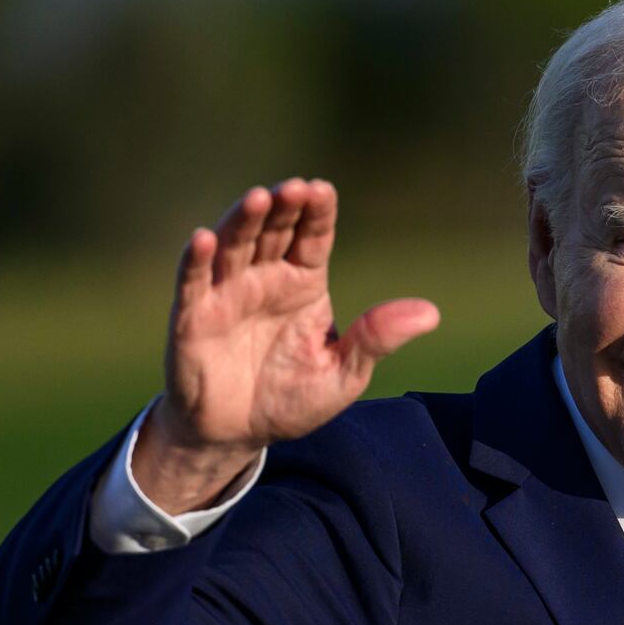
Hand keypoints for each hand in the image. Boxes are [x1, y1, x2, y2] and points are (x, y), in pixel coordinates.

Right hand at [133, 178, 438, 513]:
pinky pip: (192, 282)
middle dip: (283, 208)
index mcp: (304, 284)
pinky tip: (203, 238)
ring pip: (234, 246)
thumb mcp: (343, 375)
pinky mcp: (193, 317)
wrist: (236, 436)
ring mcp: (227, 294)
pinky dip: (195, 259)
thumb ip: (376, 339)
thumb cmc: (290, 400)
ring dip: (243, 221)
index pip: (313, 237)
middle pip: (274, 231)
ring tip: (257, 199)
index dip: (317, 213)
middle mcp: (265, 279)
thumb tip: (431, 314)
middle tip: (294, 188)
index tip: (323, 190)